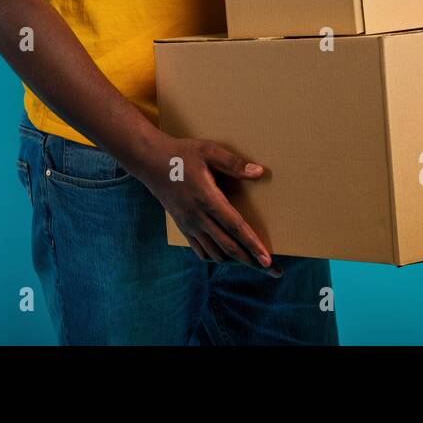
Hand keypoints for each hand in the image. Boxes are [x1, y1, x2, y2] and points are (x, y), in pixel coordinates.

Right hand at [134, 134, 281, 276]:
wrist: (149, 162)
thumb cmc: (181, 154)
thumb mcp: (209, 151)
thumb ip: (234, 163)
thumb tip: (259, 172)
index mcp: (207, 199)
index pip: (235, 227)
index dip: (253, 245)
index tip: (268, 260)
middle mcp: (198, 217)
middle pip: (229, 246)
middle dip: (252, 260)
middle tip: (273, 271)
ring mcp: (189, 224)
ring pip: (215, 252)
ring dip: (235, 260)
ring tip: (253, 264)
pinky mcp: (183, 226)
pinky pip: (200, 249)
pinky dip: (215, 256)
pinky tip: (225, 257)